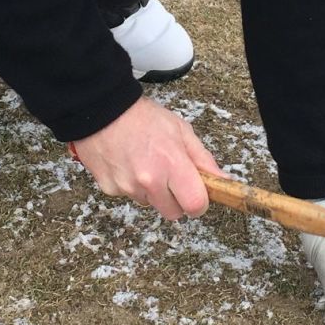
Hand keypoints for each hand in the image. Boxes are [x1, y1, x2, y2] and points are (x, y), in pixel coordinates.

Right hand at [71, 95, 224, 219]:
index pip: (195, 205)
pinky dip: (132, 186)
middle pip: (173, 213)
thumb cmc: (142, 117)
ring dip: (153, 192)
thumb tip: (222, 179)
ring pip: (151, 205)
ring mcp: (128, 187)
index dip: (199, 203)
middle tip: (171, 177)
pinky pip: (130, 197)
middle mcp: (149, 181)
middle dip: (176, 200)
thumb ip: (203, 159)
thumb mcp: (181, 130)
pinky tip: (129, 164)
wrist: (102, 110)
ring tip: (146, 164)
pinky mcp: (111, 190)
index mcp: (172, 164)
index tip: (197, 193)